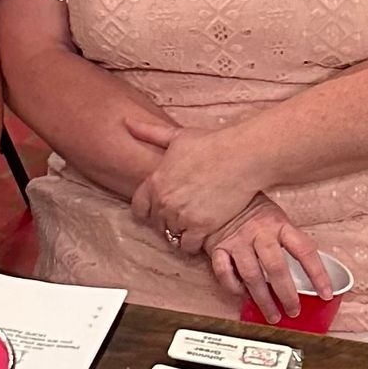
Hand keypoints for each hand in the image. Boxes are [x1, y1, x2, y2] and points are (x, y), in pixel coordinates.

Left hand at [126, 116, 265, 249]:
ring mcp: (182, 216)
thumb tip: (127, 122)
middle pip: (157, 223)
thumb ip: (149, 133)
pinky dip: (193, 243)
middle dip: (166, 221)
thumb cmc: (211, 143)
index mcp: (156, 181)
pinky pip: (188, 246)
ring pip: (172, 235)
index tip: (158, 211)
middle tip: (182, 215)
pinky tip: (202, 233)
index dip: (147, 211)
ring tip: (192, 225)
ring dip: (180, 232)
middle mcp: (164, 202)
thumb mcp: (177, 136)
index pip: (139, 208)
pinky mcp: (201, 227)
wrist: (241, 156)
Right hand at [203, 196, 331, 321]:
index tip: (326, 293)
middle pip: (276, 268)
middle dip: (287, 295)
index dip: (317, 274)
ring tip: (272, 314)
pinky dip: (234, 288)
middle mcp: (259, 232)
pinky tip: (242, 296)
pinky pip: (225, 273)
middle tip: (294, 311)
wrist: (221, 192)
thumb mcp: (276, 217)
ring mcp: (238, 240)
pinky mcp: (217, 247)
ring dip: (263, 299)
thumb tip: (307, 272)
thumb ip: (288, 241)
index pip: (304, 251)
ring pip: (252, 275)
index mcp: (279, 224)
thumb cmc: (252, 208)